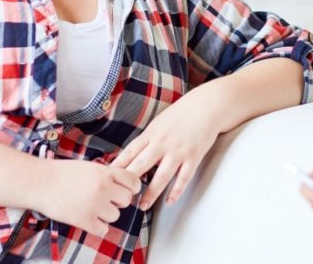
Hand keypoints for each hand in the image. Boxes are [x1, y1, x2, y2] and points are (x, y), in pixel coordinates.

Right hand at [36, 159, 141, 235]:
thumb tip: (125, 184)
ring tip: (92, 207)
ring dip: (106, 214)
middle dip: (117, 201)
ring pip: (115, 216)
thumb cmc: (63, 173)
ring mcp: (94, 205)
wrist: (40, 182)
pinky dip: (97, 227)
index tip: (125, 190)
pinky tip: (89, 219)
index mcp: (106, 173)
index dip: (131, 187)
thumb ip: (108, 175)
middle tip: (105, 199)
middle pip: (127, 200)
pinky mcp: (83, 220)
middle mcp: (103, 188)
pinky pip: (103, 230)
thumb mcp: (91, 167)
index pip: (134, 182)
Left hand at [111, 92, 219, 209]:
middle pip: (141, 165)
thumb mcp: (158, 123)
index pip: (130, 152)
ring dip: (151, 193)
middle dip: (128, 182)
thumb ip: (146, 140)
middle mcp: (162, 143)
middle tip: (119, 196)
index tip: (106, 179)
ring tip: (142, 205)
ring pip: (162, 176)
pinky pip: (183, 177)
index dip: (117, 167)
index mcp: (151, 133)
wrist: (206, 106)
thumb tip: (130, 156)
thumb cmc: (181, 114)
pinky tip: (169, 201)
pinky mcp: (193, 157)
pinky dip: (176, 191)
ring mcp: (178, 151)